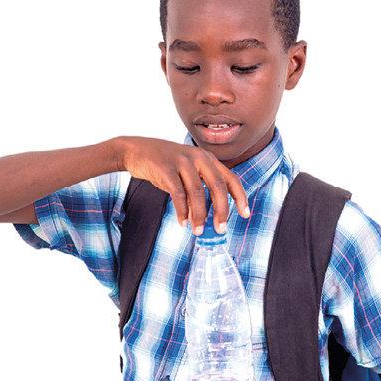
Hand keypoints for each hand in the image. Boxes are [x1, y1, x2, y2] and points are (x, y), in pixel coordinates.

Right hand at [116, 136, 249, 233]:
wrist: (136, 150)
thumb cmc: (163, 164)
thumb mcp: (187, 169)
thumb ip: (200, 185)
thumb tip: (210, 213)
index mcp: (207, 158)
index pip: (230, 178)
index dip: (240, 197)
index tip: (245, 214)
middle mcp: (198, 157)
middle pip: (217, 186)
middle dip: (221, 211)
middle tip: (221, 228)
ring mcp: (182, 161)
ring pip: (197, 192)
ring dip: (199, 215)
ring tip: (198, 230)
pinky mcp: (165, 168)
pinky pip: (178, 194)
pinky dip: (181, 211)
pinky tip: (183, 221)